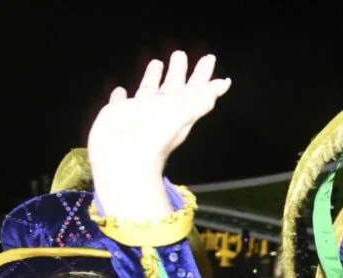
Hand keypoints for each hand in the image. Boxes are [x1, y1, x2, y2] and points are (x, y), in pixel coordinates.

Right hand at [88, 51, 230, 178]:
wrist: (124, 158)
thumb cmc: (154, 135)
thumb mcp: (183, 113)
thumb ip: (202, 99)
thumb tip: (224, 84)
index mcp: (178, 109)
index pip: (195, 88)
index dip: (202, 74)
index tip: (209, 58)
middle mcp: (160, 110)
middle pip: (173, 87)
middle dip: (178, 71)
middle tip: (180, 54)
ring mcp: (139, 113)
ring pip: (148, 91)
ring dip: (153, 78)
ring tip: (157, 62)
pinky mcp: (117, 116)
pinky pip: (120, 103)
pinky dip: (120, 96)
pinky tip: (120, 90)